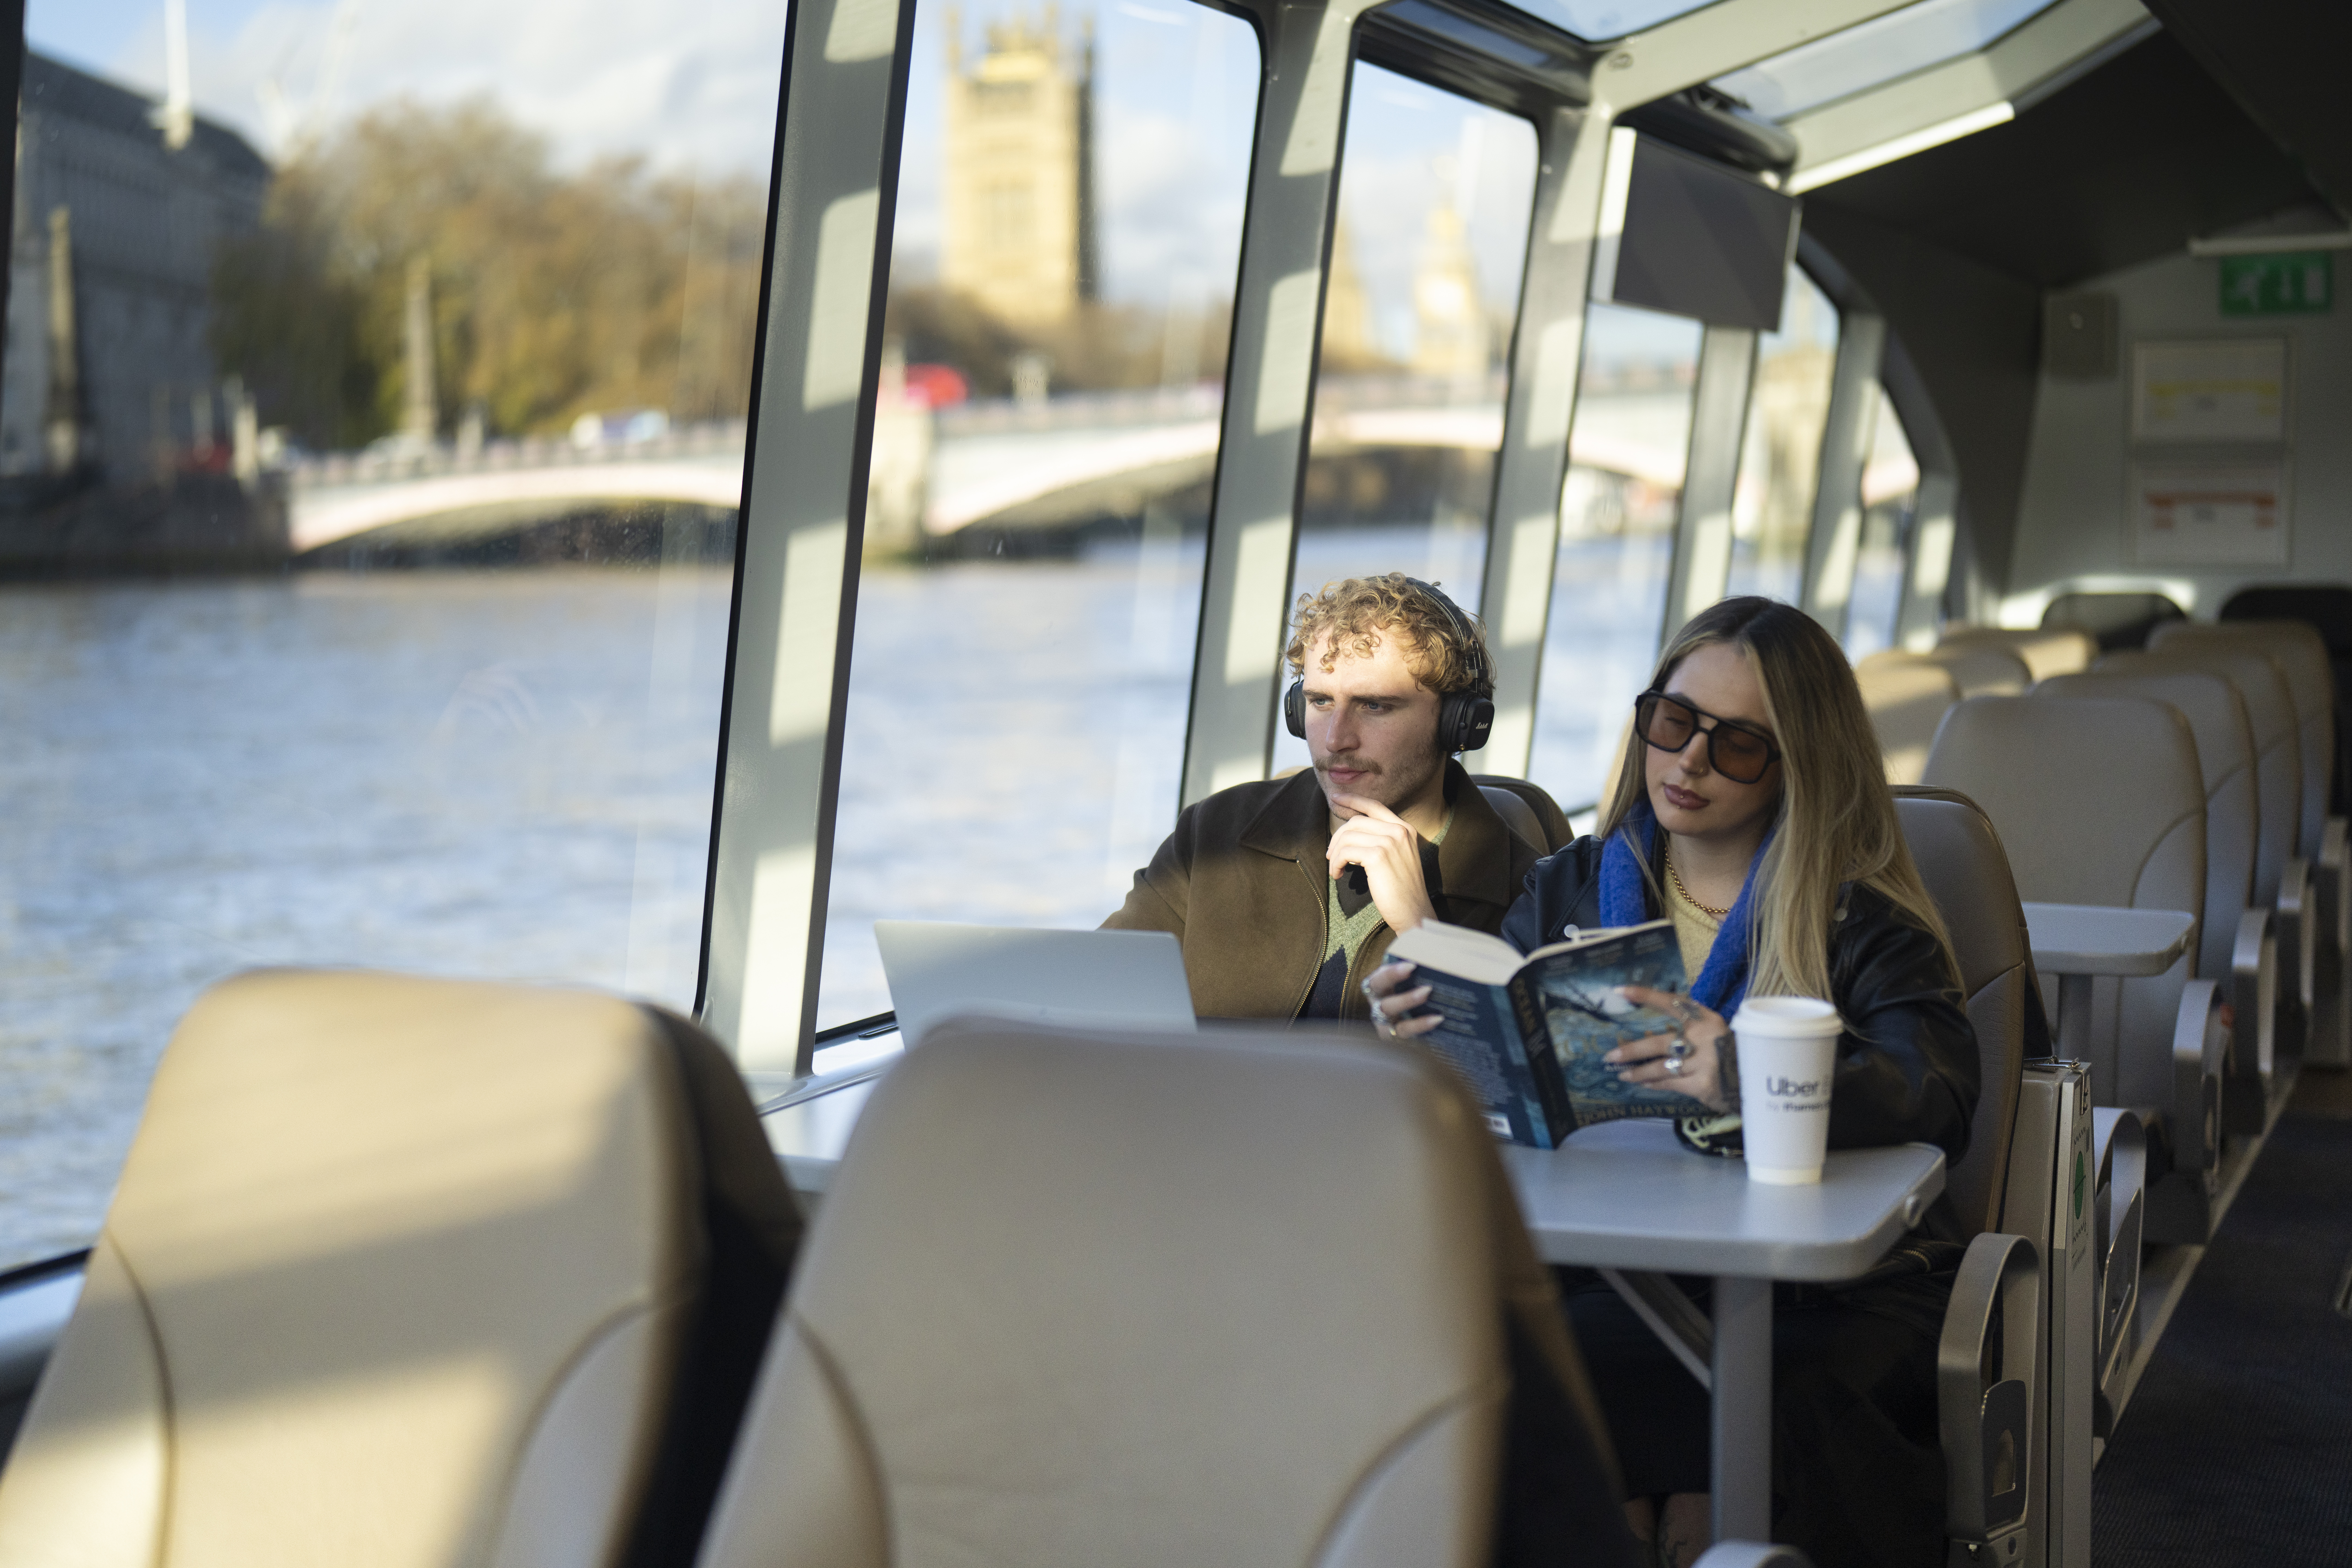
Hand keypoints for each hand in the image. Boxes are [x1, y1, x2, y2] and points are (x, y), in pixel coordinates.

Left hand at [1327, 794, 1436, 932]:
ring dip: (1335, 853)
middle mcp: (1399, 831)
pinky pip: (1345, 852)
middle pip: (1356, 822)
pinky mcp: (1378, 856)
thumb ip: (1379, 841)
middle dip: (1338, 837)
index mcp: (1405, 829)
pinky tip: (1338, 874)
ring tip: (1334, 868)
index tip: (1335, 797)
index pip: (1374, 806)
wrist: (1414, 912)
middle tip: (1330, 854)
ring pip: (1348, 836)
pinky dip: (1336, 863)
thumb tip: (1349, 835)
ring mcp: (1390, 842)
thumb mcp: (1395, 857)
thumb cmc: (1401, 890)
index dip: (1352, 800)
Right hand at [1363, 960, 1441, 1038]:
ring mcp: (1387, 1028)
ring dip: (1416, 1022)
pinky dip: (1422, 1029)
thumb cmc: (1409, 985)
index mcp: (1377, 989)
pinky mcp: (1398, 1041)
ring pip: (1397, 1028)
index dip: (1391, 974)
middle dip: (1406, 999)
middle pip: (1385, 1006)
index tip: (1412, 966)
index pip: (1377, 981)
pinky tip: (1438, 1020)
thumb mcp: (1408, 974)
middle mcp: (1378, 1009)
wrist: (1409, 1013)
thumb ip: (1414, 960)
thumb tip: (1433, 944)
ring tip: (1438, 1015)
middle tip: (1428, 990)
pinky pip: (1408, 1038)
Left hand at [1604, 986, 1731, 1112]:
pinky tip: (1642, 1083)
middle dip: (1632, 1050)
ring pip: (1661, 1067)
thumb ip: (1691, 1028)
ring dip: (1638, 1071)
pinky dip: (1653, 1084)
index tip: (1621, 991)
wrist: (1755, 1080)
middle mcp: (1703, 1039)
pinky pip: (1670, 1083)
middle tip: (1610, 1056)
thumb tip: (1653, 1032)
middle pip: (1659, 1042)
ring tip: (1621, 1074)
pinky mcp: (1701, 1085)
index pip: (1673, 1002)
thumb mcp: (1714, 1032)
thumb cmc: (1731, 1052)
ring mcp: (1702, 1063)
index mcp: (1707, 1019)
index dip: (1646, 996)